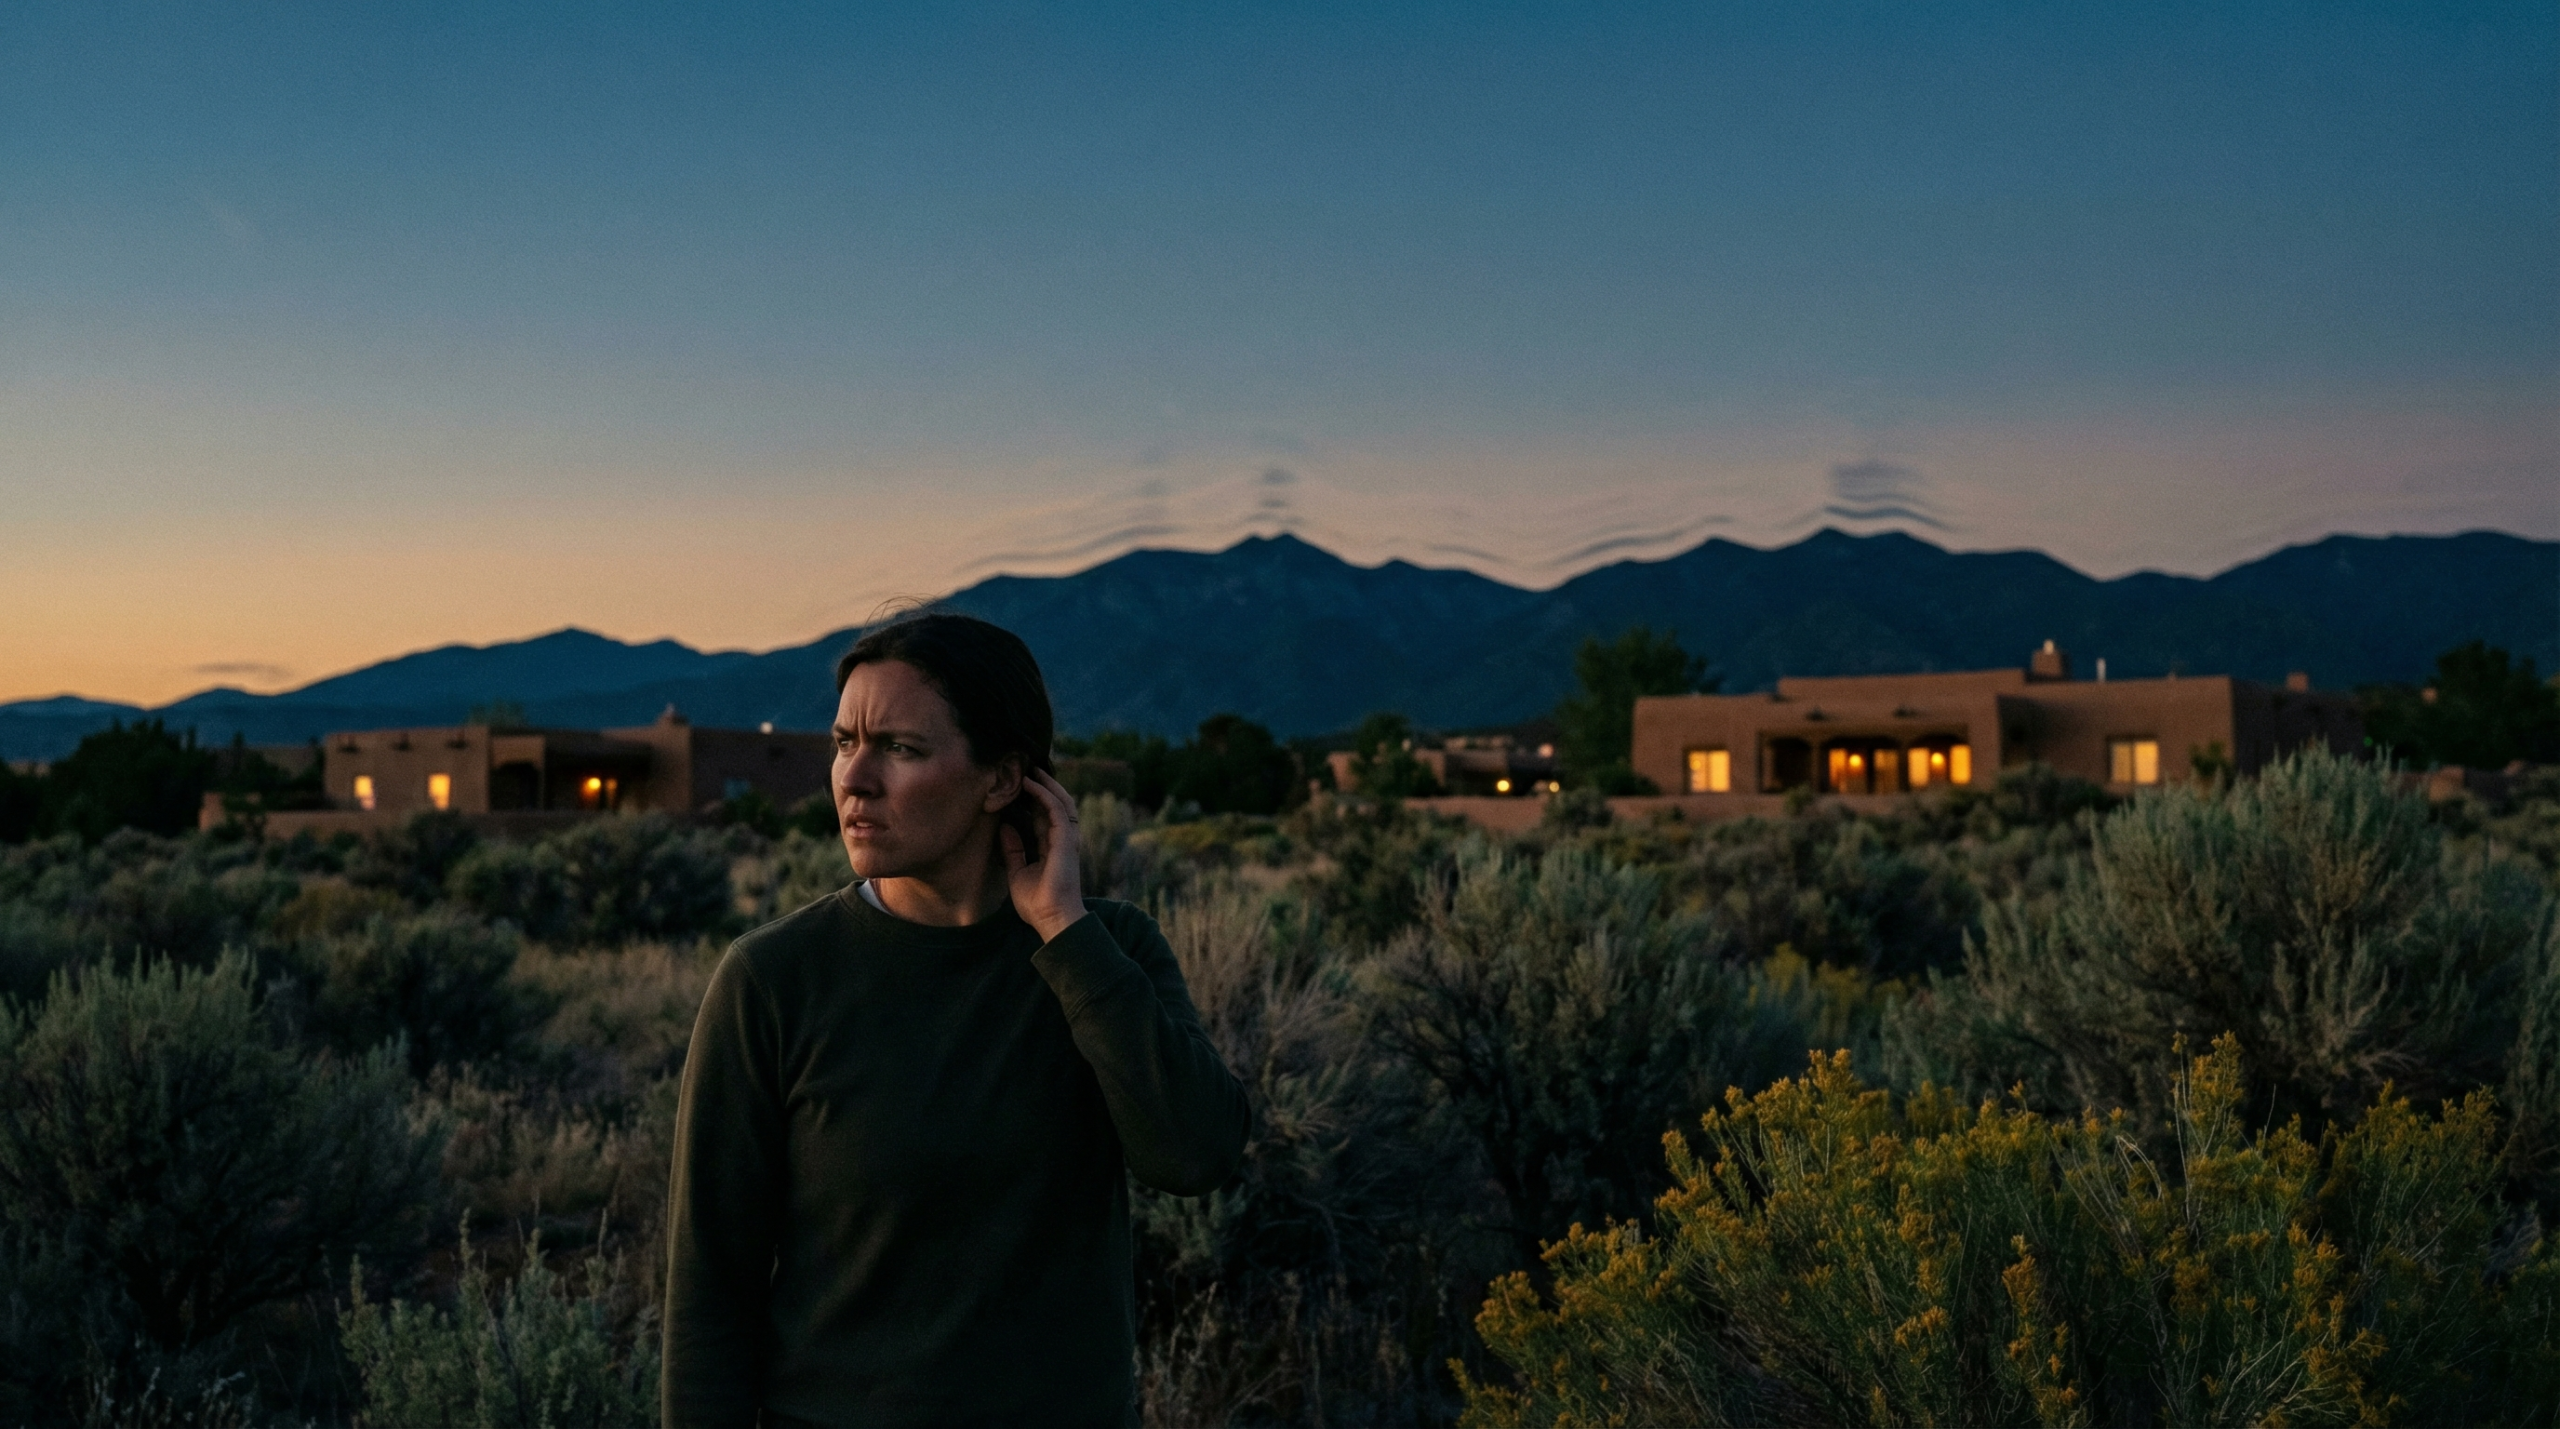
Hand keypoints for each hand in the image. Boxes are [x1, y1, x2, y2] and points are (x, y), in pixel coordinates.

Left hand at [1000, 768, 1086, 942]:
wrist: (1051, 919)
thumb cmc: (1036, 904)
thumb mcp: (1017, 873)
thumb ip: (1012, 850)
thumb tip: (1004, 827)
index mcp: (1053, 849)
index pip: (1046, 818)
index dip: (1035, 801)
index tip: (1022, 786)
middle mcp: (1063, 841)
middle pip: (1057, 806)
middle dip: (1045, 786)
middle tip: (1029, 769)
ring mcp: (1067, 840)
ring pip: (1062, 803)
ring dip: (1048, 785)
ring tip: (1032, 770)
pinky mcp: (1067, 841)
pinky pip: (1058, 810)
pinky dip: (1045, 795)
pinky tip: (1032, 785)